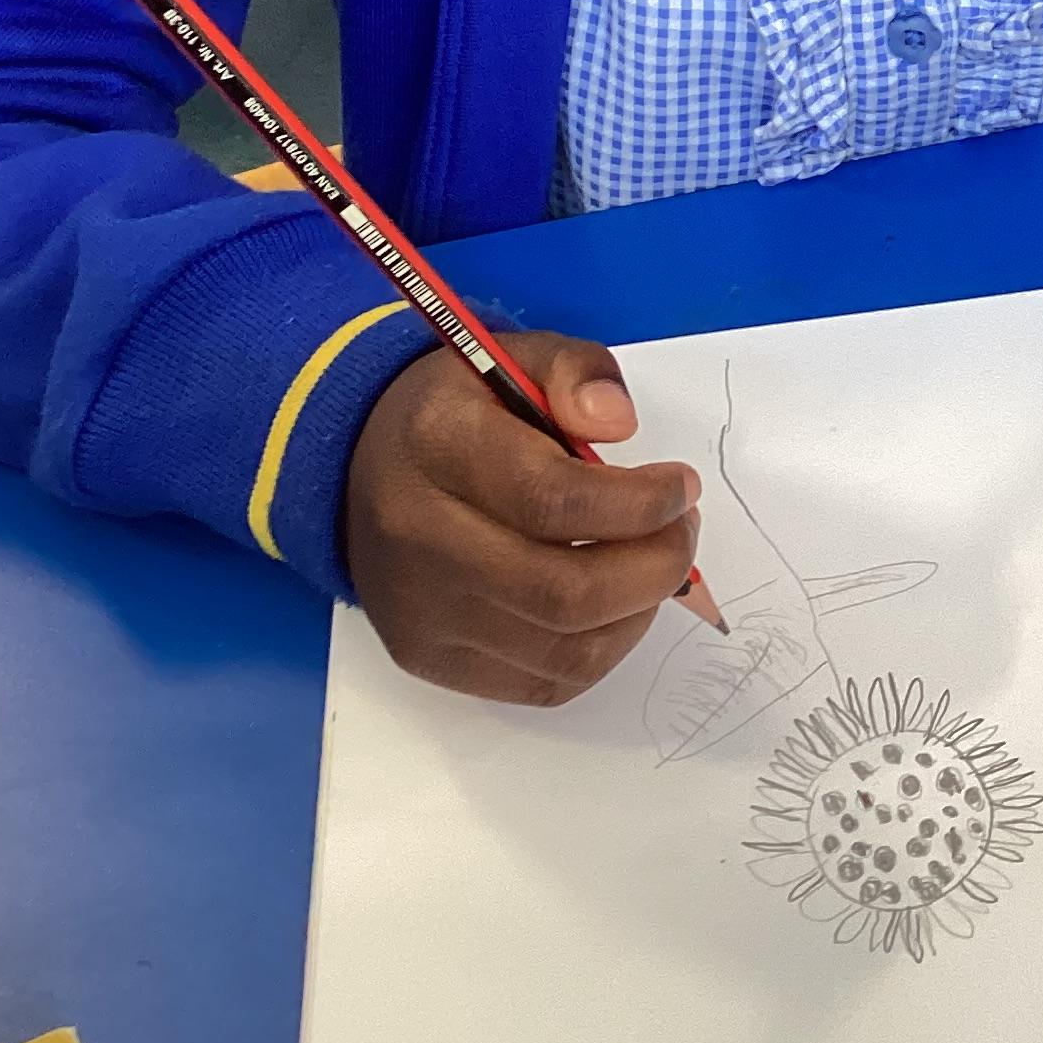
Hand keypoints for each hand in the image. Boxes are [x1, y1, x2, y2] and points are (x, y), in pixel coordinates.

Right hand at [343, 333, 702, 705]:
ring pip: (564, 651)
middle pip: (564, 591)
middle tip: (681, 531)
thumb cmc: (461, 414)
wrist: (360, 468)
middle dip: (654, 568)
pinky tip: (615, 605)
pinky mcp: (429, 658)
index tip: (682, 488)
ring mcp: (420, 612)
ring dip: (637, 613)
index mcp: (438, 445)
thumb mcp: (516, 359)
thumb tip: (619, 425)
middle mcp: (418, 538)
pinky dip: (602, 650)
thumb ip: (577, 374)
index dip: (639, 504)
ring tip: (653, 565)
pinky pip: (544, 683)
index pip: (553, 500)